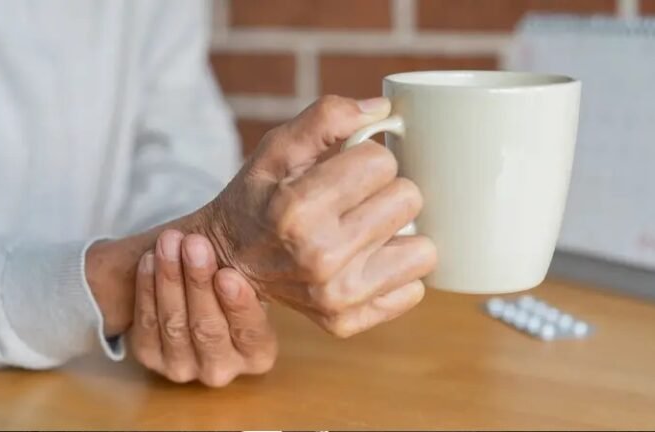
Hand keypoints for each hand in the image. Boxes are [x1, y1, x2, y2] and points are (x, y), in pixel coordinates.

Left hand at [129, 230, 276, 386]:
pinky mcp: (150, 358)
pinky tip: (150, 260)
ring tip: (169, 242)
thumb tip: (290, 233)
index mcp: (258, 354)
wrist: (195, 292)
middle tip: (194, 244)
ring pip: (174, 325)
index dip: (238, 305)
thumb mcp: (254, 277)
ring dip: (170, 279)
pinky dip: (147, 289)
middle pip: (208, 329)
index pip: (250, 333)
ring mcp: (183, 368)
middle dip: (199, 282)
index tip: (228, 274)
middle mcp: (222, 369)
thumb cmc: (233, 280)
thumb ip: (261, 269)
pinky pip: (146, 324)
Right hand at [195, 95, 437, 336]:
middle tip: (358, 200)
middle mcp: (319, 257)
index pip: (383, 161)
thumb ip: (328, 117)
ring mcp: (336, 297)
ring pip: (424, 250)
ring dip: (400, 234)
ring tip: (367, 230)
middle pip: (409, 200)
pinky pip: (414, 289)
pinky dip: (395, 272)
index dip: (368, 158)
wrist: (230, 260)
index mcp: (297, 209)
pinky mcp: (348, 321)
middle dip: (387, 191)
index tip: (348, 170)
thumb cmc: (258, 198)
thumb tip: (384, 108)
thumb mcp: (278, 148)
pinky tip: (366, 261)